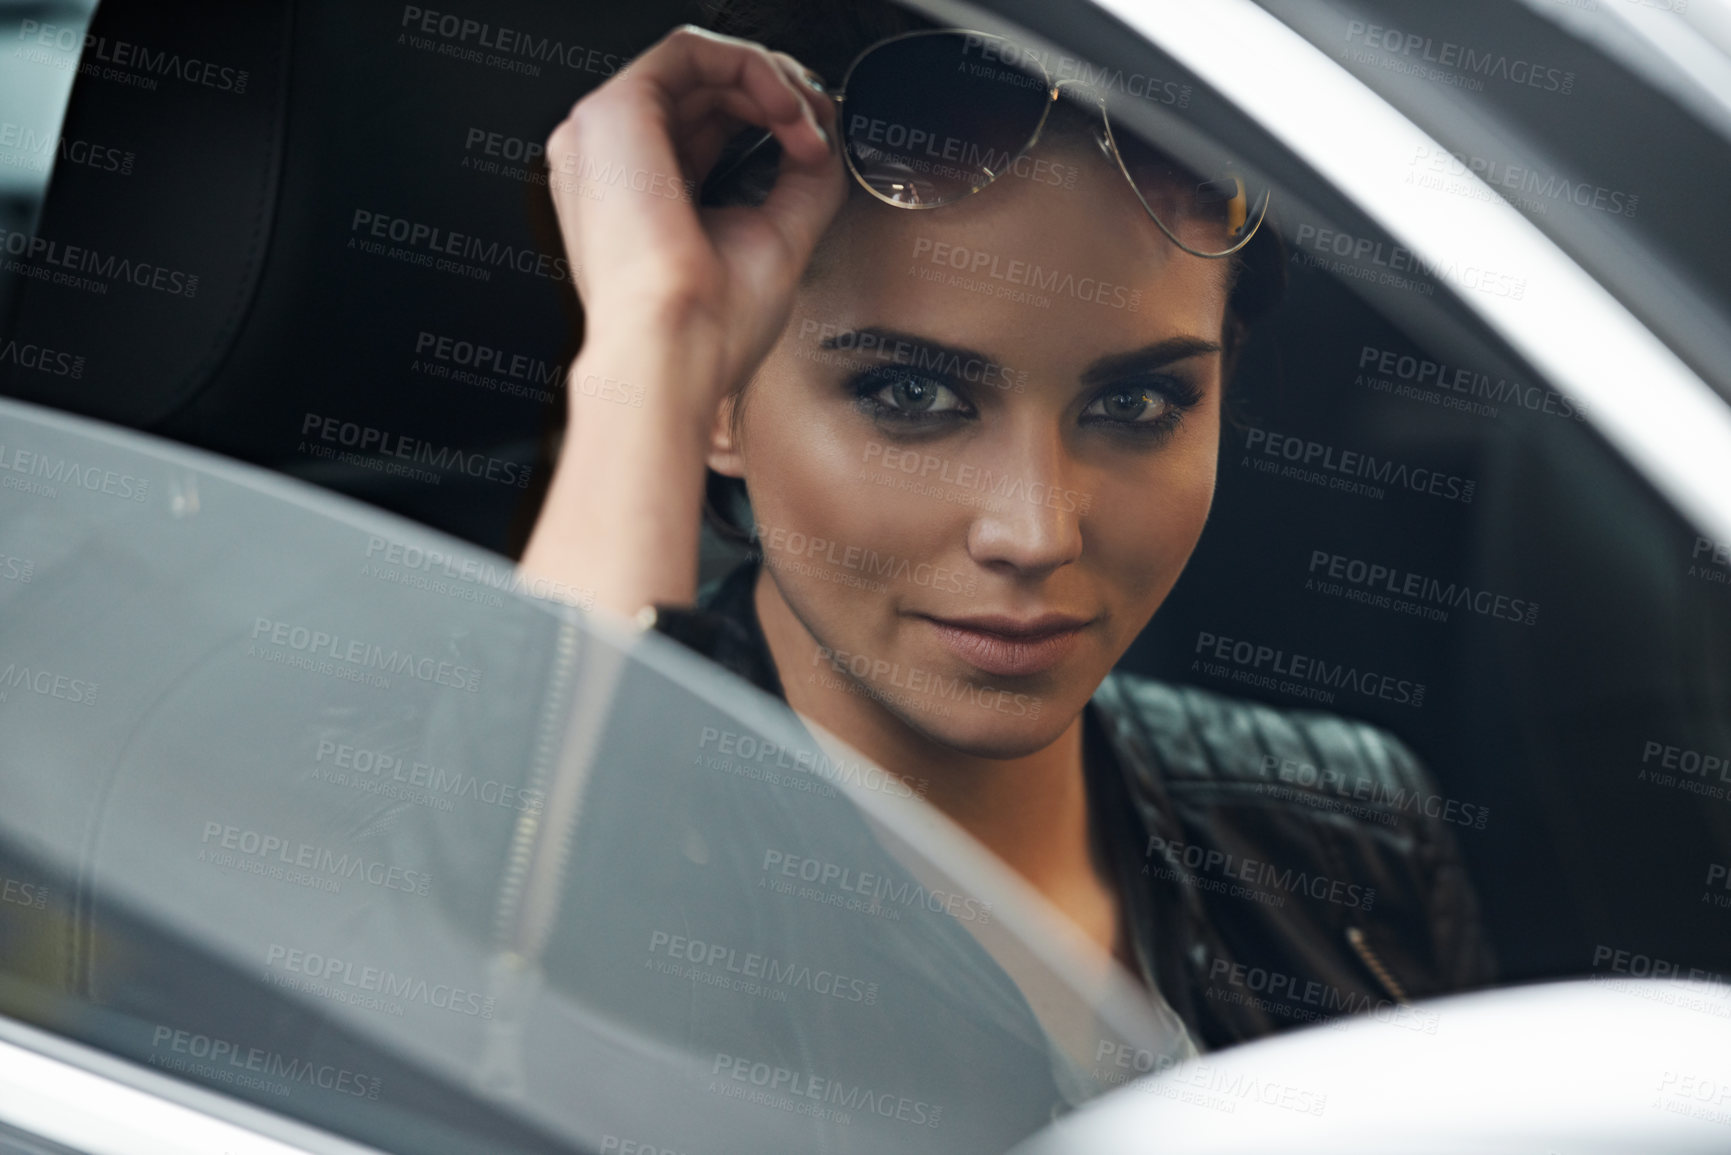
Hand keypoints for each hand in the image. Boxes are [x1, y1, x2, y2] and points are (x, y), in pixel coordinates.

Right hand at [545, 24, 844, 427]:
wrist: (674, 353)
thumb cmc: (708, 329)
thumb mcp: (775, 239)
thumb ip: (800, 183)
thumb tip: (827, 140)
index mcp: (641, 194)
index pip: (710, 126)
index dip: (772, 120)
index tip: (817, 148)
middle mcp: (615, 160)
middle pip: (707, 89)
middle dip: (780, 97)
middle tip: (820, 135)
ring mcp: (606, 134)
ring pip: (700, 62)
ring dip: (772, 83)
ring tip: (807, 128)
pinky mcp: (613, 112)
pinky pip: (689, 50)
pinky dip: (750, 67)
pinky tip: (785, 108)